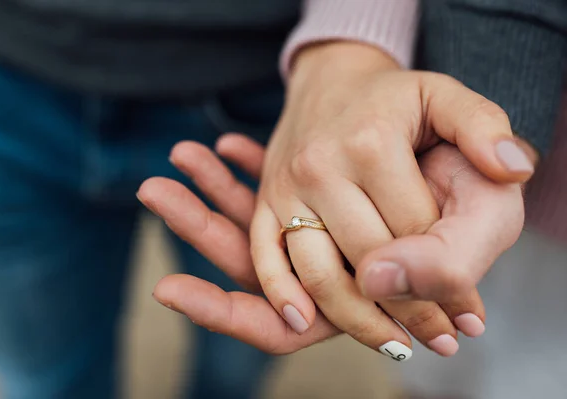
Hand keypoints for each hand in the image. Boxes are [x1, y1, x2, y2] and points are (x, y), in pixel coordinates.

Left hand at [138, 134, 520, 357]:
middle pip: (246, 263)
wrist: (472, 166)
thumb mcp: (475, 234)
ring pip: (249, 223)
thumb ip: (435, 264)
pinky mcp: (311, 200)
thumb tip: (377, 276)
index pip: (276, 324)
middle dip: (200, 225)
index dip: (224, 313)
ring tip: (183, 152)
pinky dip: (244, 170)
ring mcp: (313, 232)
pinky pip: (268, 191)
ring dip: (213, 191)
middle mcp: (321, 271)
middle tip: (155, 188)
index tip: (172, 288)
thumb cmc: (479, 207)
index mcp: (350, 298)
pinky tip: (228, 142)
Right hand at [252, 42, 529, 336]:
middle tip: (441, 340)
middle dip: (412, 310)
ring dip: (357, 320)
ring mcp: (287, 187)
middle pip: (371, 261)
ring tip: (395, 345)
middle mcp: (322, 167)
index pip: (416, 232)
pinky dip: (283, 295)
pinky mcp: (266, 201)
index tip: (469, 312)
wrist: (327, 81)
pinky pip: (266, 258)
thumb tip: (513, 171)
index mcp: (372, 143)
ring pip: (319, 272)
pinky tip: (305, 323)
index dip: (448, 278)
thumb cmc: (390, 97)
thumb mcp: (443, 95)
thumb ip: (483, 127)